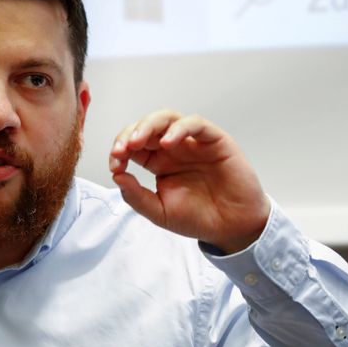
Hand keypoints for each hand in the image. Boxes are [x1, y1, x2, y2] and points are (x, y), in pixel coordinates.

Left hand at [109, 110, 269, 253]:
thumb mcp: (159, 212)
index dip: (119, 150)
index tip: (115, 166)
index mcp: (158, 162)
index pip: (132, 145)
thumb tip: (116, 176)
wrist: (232, 228)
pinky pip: (196, 124)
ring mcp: (193, 142)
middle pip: (146, 127)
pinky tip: (167, 142)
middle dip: (128, 134)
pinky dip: (179, 128)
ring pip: (167, 118)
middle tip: (121, 150)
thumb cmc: (198, 218)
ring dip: (148, 125)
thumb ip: (136, 196)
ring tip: (137, 141)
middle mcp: (173, 148)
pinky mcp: (214, 140)